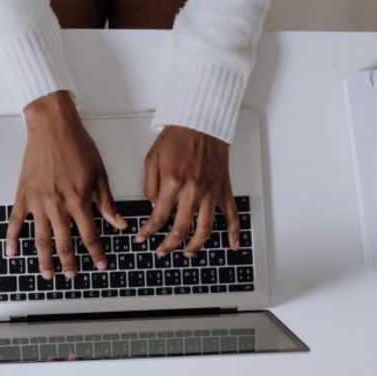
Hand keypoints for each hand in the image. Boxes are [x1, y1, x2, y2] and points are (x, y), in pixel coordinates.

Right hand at [6, 91, 126, 279]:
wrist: (52, 127)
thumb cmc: (76, 146)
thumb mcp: (99, 174)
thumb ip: (107, 203)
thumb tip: (119, 223)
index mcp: (78, 201)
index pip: (89, 235)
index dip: (96, 253)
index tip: (101, 265)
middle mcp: (57, 205)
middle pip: (63, 243)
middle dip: (69, 263)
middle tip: (72, 276)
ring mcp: (38, 202)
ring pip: (40, 239)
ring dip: (44, 259)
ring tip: (47, 274)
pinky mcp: (23, 195)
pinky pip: (16, 221)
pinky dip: (12, 238)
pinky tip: (12, 252)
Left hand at [135, 126, 240, 256]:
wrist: (202, 122)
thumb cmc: (178, 136)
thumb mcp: (152, 158)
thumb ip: (150, 186)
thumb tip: (153, 207)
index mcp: (173, 184)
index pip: (158, 217)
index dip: (148, 232)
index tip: (143, 238)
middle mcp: (193, 191)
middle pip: (181, 229)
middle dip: (168, 245)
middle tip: (161, 251)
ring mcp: (211, 193)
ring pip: (205, 229)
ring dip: (195, 246)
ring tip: (187, 253)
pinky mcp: (223, 189)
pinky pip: (231, 215)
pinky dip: (233, 233)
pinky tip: (232, 245)